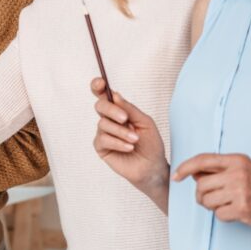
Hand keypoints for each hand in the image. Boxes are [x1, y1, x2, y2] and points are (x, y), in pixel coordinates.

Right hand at [91, 78, 169, 200]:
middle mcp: (109, 120)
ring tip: (135, 140)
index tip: (100, 83)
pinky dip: (118, 142)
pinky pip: (103, 139)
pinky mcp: (101, 148)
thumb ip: (130, 109)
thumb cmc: (151, 143)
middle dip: (112, 111)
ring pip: (103, 124)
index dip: (98, 86)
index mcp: (119, 110)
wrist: (153, 166)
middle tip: (125, 119)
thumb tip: (115, 95)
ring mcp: (104, 133)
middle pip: (100, 106)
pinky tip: (129, 147)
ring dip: (121, 132)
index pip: (104, 95)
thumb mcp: (144, 122)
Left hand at [173, 153, 250, 232]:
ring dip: (213, 207)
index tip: (176, 176)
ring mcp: (241, 191)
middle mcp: (238, 173)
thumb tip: (195, 174)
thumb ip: (222, 170)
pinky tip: (238, 214)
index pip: (202, 160)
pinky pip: (218, 215)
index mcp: (237, 160)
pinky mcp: (243, 209)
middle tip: (213, 201)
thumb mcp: (246, 170)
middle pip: (201, 185)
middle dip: (202, 196)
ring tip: (229, 206)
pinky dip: (224, 217)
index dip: (185, 168)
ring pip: (207, 201)